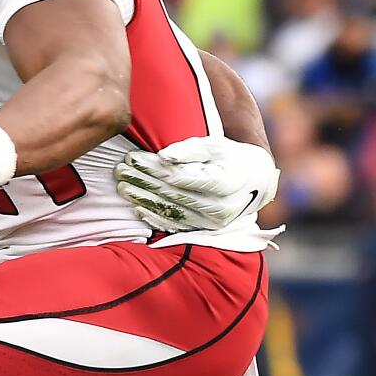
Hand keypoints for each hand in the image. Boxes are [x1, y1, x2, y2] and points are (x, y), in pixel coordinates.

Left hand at [115, 136, 279, 233]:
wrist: (256, 182)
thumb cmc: (230, 157)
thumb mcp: (214, 146)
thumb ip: (189, 150)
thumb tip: (163, 156)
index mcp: (227, 182)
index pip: (181, 177)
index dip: (153, 168)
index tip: (133, 158)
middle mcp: (222, 206)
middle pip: (172, 194)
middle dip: (143, 181)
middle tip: (120, 170)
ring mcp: (214, 222)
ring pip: (171, 211)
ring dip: (143, 199)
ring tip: (122, 186)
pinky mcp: (206, 229)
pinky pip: (177, 226)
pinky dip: (155, 217)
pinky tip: (137, 208)